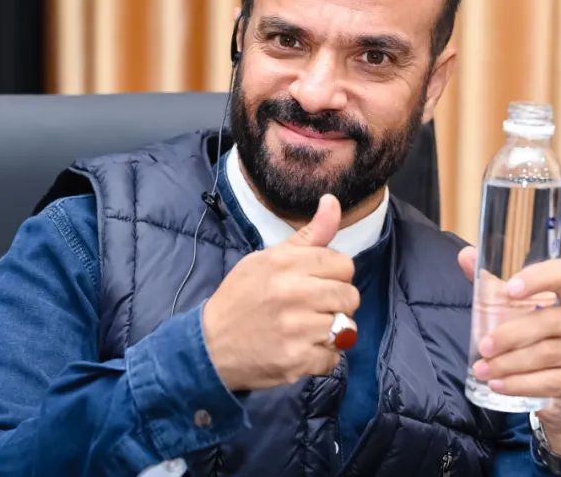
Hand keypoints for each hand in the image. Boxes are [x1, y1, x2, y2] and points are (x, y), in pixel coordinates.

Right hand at [202, 194, 358, 391]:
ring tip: (307, 329)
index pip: (343, 264)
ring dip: (331, 332)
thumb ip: (308, 236)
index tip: (316, 282)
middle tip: (313, 308)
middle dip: (337, 303)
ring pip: (346, 327)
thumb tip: (333, 201)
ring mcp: (295, 328)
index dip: (334, 275)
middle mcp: (292, 292)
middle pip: (350, 295)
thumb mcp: (268, 259)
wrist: (210, 345)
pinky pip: (334, 357)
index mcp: (285, 263)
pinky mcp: (296, 359)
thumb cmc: (241, 297)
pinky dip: (321, 357)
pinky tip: (301, 349)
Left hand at [458, 247, 560, 457]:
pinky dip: (521, 384)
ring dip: (509, 363)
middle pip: (549, 321)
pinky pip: (552, 381)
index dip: (539, 278)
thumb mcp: (520, 309)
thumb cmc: (544, 337)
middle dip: (510, 335)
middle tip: (483, 347)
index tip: (509, 289)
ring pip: (548, 354)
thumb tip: (466, 255)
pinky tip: (499, 385)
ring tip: (483, 369)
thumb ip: (493, 285)